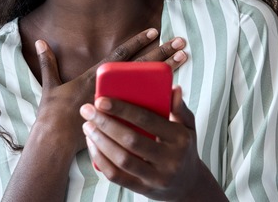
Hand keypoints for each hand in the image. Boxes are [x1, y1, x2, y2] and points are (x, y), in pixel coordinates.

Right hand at [32, 29, 187, 155]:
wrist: (56, 141)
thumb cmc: (53, 113)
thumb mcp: (50, 85)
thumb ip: (48, 62)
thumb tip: (40, 41)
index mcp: (95, 76)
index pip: (120, 55)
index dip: (137, 42)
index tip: (155, 30)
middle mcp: (111, 87)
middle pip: (142, 66)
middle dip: (162, 52)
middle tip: (181, 40)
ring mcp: (119, 102)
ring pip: (149, 83)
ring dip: (168, 69)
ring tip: (184, 57)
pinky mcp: (122, 117)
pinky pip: (146, 106)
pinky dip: (161, 98)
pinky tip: (177, 89)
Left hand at [80, 86, 222, 200]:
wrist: (189, 185)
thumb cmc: (183, 149)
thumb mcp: (189, 127)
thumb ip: (180, 108)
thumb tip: (173, 88)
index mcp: (179, 138)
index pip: (147, 120)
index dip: (122, 110)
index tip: (101, 100)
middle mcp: (170, 159)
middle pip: (131, 140)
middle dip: (105, 123)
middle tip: (88, 110)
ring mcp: (156, 177)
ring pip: (122, 160)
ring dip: (100, 141)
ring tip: (88, 126)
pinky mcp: (143, 189)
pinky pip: (116, 176)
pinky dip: (101, 160)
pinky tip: (92, 145)